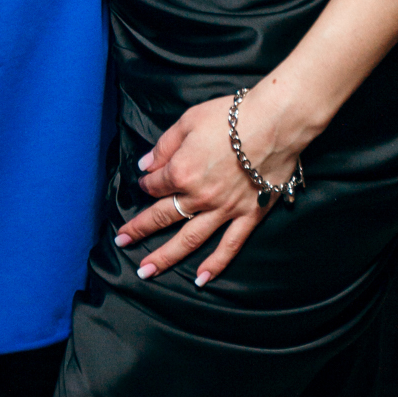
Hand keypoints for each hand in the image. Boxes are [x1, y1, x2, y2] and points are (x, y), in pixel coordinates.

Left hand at [115, 87, 304, 287]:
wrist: (275, 122)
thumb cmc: (232, 116)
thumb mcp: (189, 120)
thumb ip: (164, 145)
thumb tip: (145, 165)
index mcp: (181, 171)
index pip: (155, 185)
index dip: (147, 183)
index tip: (146, 182)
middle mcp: (199, 196)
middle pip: (163, 217)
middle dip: (139, 230)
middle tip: (121, 241)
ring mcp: (224, 209)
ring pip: (189, 239)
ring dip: (165, 257)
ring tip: (145, 271)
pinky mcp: (248, 215)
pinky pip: (229, 245)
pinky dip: (216, 264)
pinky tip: (201, 280)